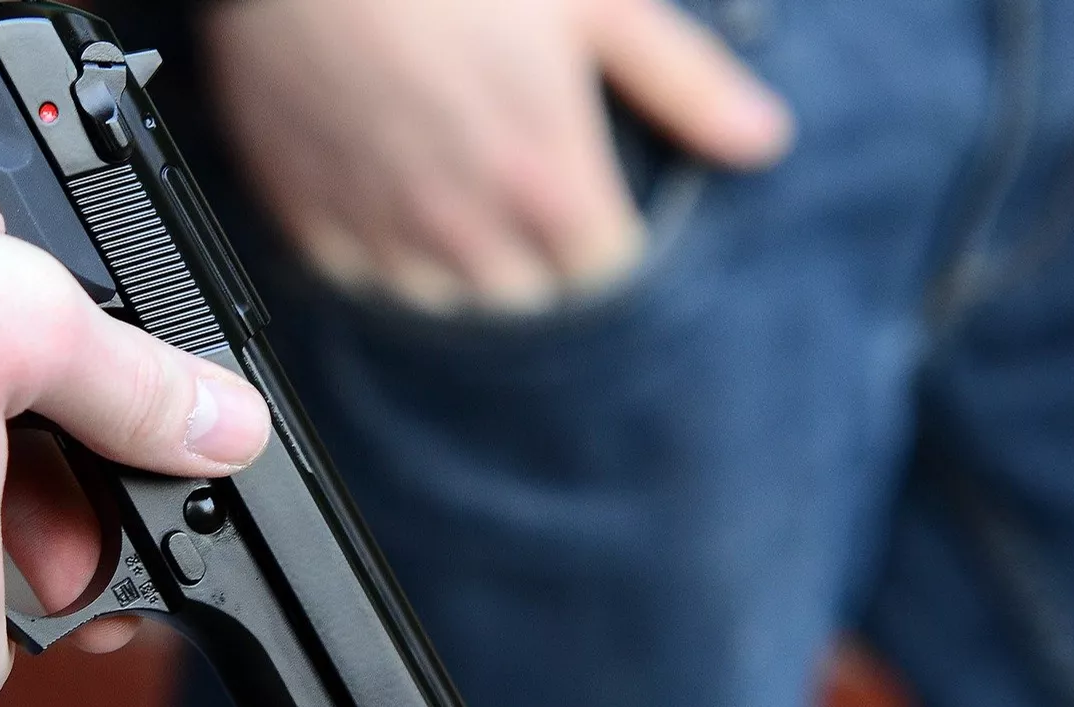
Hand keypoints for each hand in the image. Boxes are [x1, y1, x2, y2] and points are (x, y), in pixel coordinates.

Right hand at [202, 0, 792, 313]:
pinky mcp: (312, 226)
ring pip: (441, 305)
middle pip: (526, 308)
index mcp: (548, 186)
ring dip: (459, 270)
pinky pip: (359, 282)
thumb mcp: (594, 5)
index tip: (595, 211)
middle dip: (538, 268)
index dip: (606, 247)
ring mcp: (383, 234)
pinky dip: (378, 255)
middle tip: (526, 202)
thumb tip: (760, 141)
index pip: (603, 282)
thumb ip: (681, 82)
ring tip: (457, 202)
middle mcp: (467, 231)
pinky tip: (385, 195)